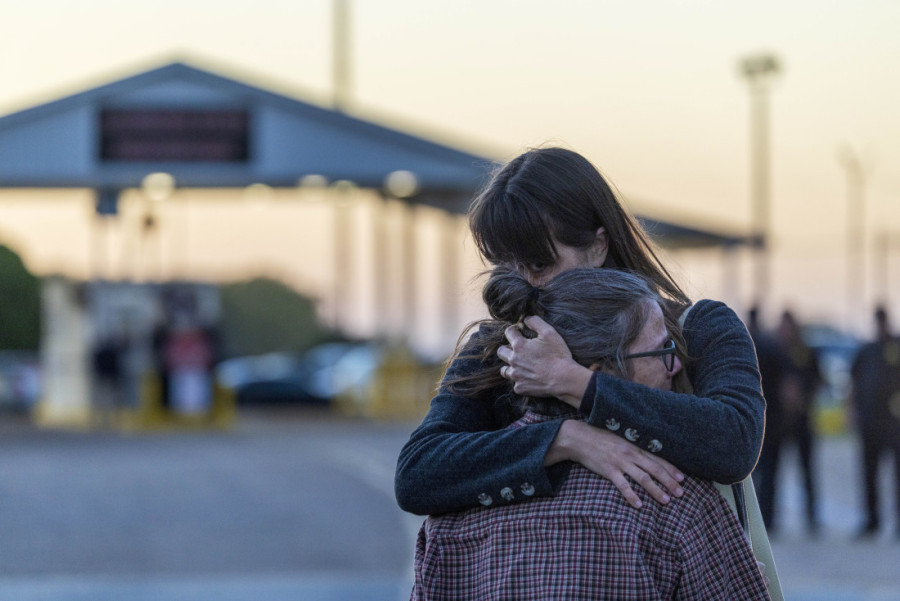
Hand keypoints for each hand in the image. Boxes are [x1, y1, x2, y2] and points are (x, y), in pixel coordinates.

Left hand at [498, 316, 592, 405]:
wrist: (564, 379)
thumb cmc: (558, 355)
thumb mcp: (550, 333)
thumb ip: (535, 322)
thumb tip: (526, 319)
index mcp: (519, 346)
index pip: (509, 332)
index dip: (515, 330)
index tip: (520, 332)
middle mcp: (513, 360)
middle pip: (500, 352)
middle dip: (507, 348)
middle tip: (518, 350)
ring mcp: (516, 375)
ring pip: (504, 370)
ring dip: (510, 366)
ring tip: (521, 366)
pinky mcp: (520, 388)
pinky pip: (515, 384)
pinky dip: (520, 381)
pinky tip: (529, 379)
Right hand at [547, 420, 684, 507]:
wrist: (579, 437)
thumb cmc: (600, 439)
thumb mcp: (619, 440)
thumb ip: (632, 448)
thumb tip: (645, 457)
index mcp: (634, 446)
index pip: (657, 459)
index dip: (671, 469)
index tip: (682, 479)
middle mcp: (630, 454)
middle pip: (654, 469)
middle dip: (669, 482)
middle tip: (681, 493)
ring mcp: (620, 462)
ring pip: (642, 478)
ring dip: (655, 490)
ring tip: (666, 501)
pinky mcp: (608, 470)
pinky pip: (622, 485)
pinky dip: (631, 495)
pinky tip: (639, 505)